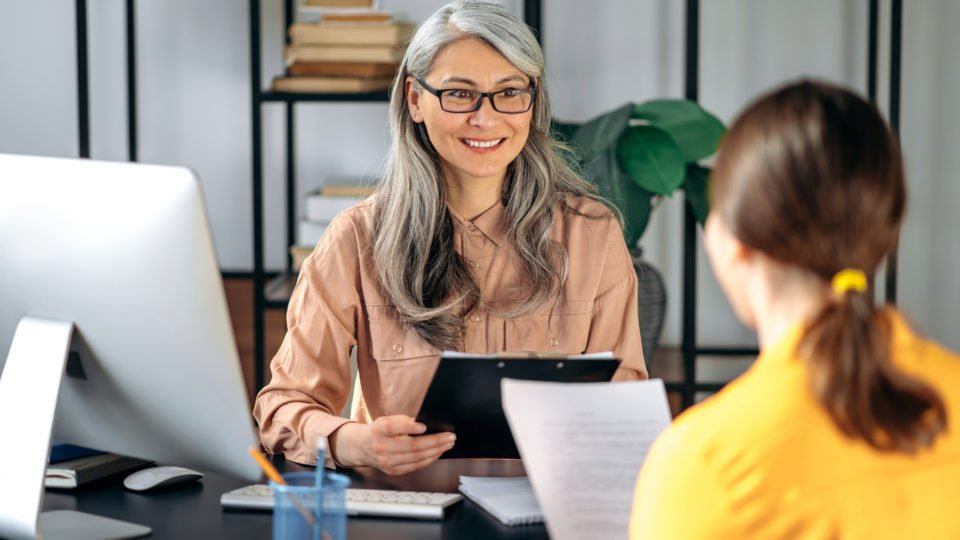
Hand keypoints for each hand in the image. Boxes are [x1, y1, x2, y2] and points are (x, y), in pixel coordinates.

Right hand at [330, 415, 455, 474]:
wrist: (362, 447)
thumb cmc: (378, 431)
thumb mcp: (386, 420)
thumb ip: (402, 421)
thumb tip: (423, 425)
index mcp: (379, 430)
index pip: (393, 427)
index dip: (409, 427)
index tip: (423, 426)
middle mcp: (382, 447)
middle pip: (412, 446)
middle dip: (434, 441)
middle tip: (450, 437)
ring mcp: (387, 462)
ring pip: (416, 458)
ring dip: (436, 451)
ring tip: (448, 444)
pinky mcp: (393, 470)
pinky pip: (415, 466)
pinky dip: (429, 459)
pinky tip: (437, 453)